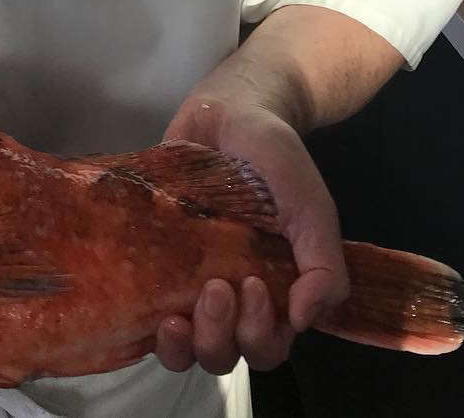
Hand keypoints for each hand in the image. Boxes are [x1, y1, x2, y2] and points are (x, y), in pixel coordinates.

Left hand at [154, 99, 348, 375]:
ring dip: (182, 345)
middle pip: (223, 354)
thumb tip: (305, 320)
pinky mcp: (149, 254)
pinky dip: (141, 319)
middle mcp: (228, 293)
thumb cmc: (274, 158)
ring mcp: (184, 276)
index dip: (262, 334)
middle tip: (218, 288)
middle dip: (221, 338)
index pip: (268, 345)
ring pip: (182, 346)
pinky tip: (143, 301)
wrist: (230, 110)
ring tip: (176, 315)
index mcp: (272, 290)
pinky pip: (140, 307)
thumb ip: (324, 264)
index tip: (255, 287)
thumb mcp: (311, 206)